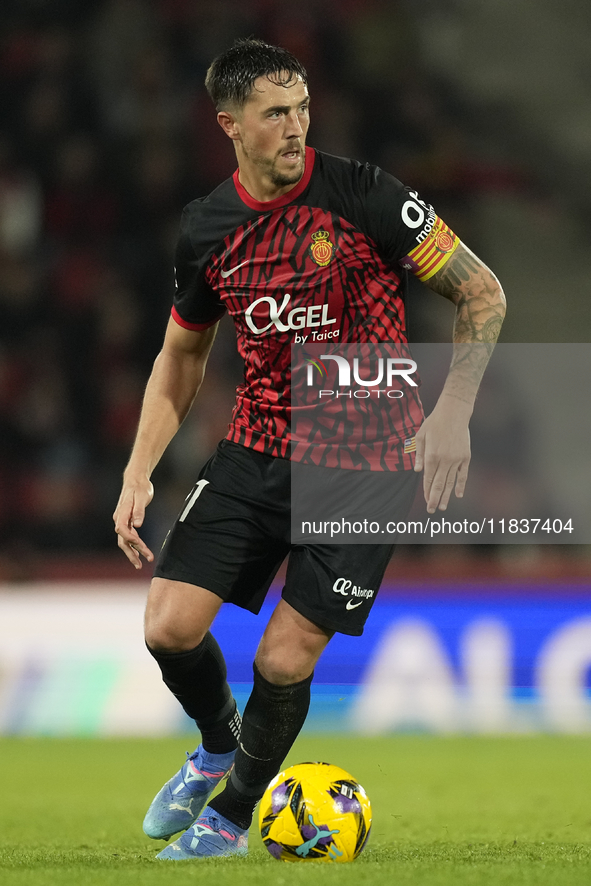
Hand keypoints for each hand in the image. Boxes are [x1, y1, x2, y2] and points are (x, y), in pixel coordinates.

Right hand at [113, 476, 154, 568]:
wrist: (136, 480)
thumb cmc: (140, 487)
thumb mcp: (142, 497)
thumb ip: (139, 511)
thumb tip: (138, 525)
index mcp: (122, 512)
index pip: (121, 529)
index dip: (129, 538)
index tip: (139, 544)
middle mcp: (119, 518)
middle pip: (123, 539)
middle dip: (132, 552)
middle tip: (141, 564)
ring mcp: (122, 521)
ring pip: (125, 541)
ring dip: (132, 553)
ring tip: (140, 564)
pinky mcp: (126, 522)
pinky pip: (128, 537)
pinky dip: (133, 546)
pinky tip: (139, 553)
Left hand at [413, 397, 470, 513]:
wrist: (454, 412)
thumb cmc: (434, 422)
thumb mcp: (420, 436)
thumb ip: (419, 454)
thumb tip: (418, 471)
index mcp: (432, 455)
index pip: (428, 478)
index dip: (426, 491)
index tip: (426, 501)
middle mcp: (444, 460)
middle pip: (438, 484)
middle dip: (434, 498)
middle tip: (432, 510)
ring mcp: (456, 459)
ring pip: (450, 482)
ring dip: (446, 495)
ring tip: (442, 507)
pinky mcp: (466, 457)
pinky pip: (463, 474)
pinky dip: (460, 485)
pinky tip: (458, 495)